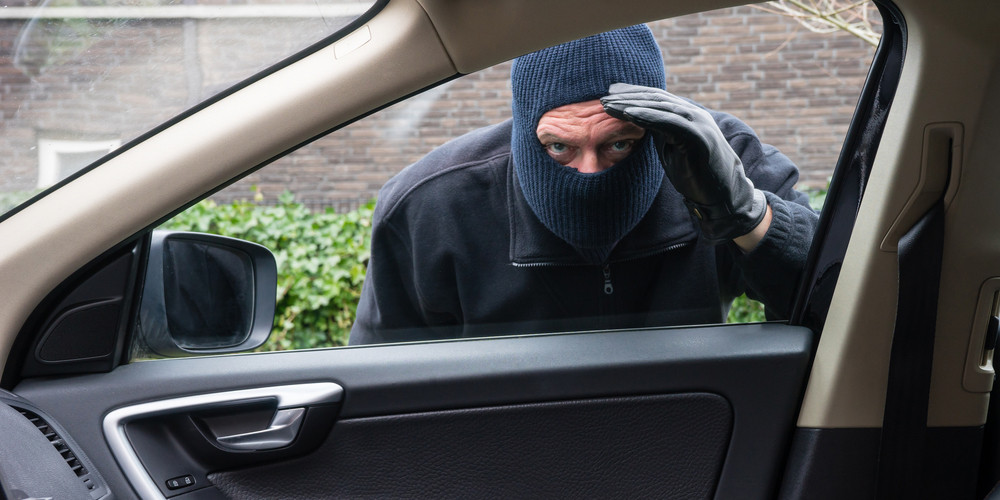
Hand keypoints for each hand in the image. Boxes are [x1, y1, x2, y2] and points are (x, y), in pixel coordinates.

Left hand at [601, 83, 766, 243]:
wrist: (723, 194)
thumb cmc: (695, 173)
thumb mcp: (670, 147)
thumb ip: (657, 132)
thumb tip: (635, 122)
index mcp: (686, 115)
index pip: (656, 98)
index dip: (633, 94)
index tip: (610, 94)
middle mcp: (693, 114)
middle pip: (655, 99)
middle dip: (628, 96)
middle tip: (602, 97)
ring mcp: (697, 123)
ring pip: (660, 107)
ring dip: (631, 104)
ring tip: (608, 104)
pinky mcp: (698, 136)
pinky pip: (668, 122)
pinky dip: (647, 116)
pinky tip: (628, 114)